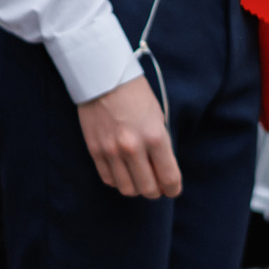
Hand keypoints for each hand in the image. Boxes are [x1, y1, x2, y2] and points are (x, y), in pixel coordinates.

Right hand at [78, 74, 179, 199]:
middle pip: (148, 189)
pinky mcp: (95, 150)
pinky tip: (122, 171)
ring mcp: (112, 151)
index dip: (174, 189)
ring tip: (138, 179)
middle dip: (156, 192)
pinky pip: (108, 179)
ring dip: (136, 188)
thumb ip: (161, 146)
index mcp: (155, 137)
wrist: (103, 76)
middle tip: (156, 186)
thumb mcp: (158, 118)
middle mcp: (133, 148)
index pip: (169, 178)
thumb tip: (162, 171)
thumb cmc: (136, 94)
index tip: (173, 189)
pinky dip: (117, 181)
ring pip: (127, 189)